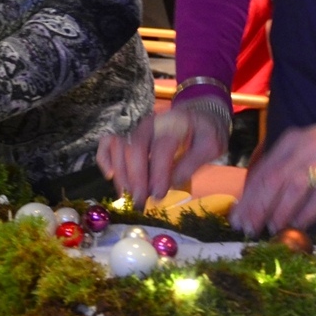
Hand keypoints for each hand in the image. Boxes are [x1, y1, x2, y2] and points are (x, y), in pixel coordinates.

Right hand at [98, 93, 229, 203]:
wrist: (197, 114)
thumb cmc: (204, 132)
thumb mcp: (210, 145)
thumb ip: (193, 162)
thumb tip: (173, 182)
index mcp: (174, 124)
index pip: (161, 148)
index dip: (158, 173)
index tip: (158, 195)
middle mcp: (151, 124)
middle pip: (135, 148)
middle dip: (135, 178)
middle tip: (140, 201)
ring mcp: (136, 128)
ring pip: (119, 147)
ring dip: (121, 174)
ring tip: (128, 195)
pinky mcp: (128, 134)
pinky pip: (108, 143)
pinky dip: (105, 158)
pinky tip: (110, 176)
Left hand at [231, 113, 315, 234]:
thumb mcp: (306, 146)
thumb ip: (286, 165)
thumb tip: (261, 194)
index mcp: (289, 141)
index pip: (262, 171)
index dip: (248, 195)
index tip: (237, 215)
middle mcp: (302, 149)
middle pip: (272, 181)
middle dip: (257, 206)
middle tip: (247, 227)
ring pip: (292, 190)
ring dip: (279, 212)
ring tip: (269, 229)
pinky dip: (306, 213)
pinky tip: (298, 225)